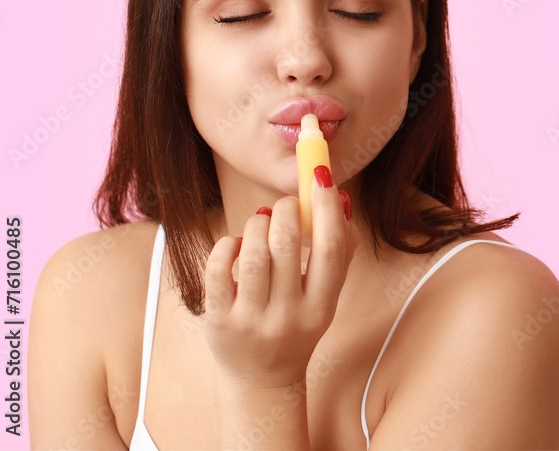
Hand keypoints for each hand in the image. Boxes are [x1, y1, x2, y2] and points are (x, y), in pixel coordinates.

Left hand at [203, 166, 357, 388]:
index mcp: (322, 308)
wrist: (262, 381)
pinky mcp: (218, 320)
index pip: (330, 249)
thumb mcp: (327, 297)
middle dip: (285, 210)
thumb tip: (340, 201)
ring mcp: (251, 321)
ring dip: (256, 224)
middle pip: (288, 245)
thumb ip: (340, 252)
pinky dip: (228, 244)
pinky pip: (218, 268)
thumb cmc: (298, 327)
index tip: (320, 177)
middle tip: (284, 204)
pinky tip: (237, 244)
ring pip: (252, 253)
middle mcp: (288, 317)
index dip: (326, 207)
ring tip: (260, 222)